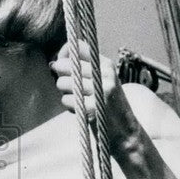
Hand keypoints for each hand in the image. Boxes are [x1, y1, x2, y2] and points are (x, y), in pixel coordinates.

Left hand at [50, 40, 138, 157]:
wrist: (125, 132)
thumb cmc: (108, 107)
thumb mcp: (102, 82)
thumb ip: (83, 71)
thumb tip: (54, 64)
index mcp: (106, 65)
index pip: (78, 46)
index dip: (64, 54)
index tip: (60, 64)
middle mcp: (105, 74)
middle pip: (66, 64)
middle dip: (60, 76)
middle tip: (69, 87)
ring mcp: (100, 90)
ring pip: (63, 83)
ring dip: (65, 94)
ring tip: (78, 100)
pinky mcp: (94, 107)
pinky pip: (67, 100)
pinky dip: (69, 106)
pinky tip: (81, 110)